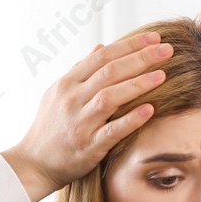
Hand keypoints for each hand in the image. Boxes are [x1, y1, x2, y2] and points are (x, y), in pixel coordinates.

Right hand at [2, 31, 172, 201]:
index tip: (153, 38)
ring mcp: (80, 123)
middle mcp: (72, 99)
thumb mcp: (58, 93)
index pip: (102, 56)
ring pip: (110, 97)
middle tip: (167, 50)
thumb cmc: (49, 128)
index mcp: (67, 83)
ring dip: (138, 84)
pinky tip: (149, 110)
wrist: (33, 164)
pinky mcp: (88, 146)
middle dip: (140, 58)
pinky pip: (112, 131)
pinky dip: (131, 120)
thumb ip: (80, 70)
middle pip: (110, 72)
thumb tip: (101, 46)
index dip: (129, 45)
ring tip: (162, 75)